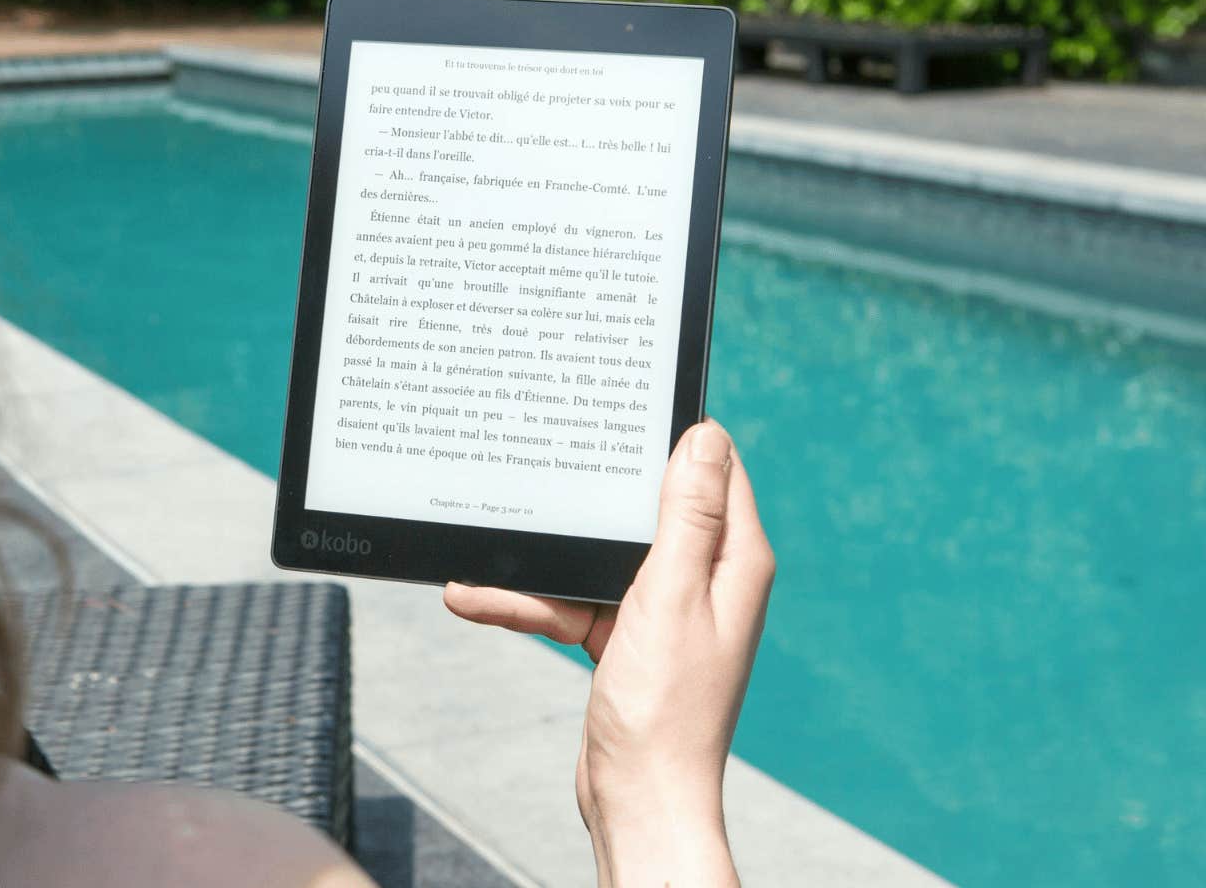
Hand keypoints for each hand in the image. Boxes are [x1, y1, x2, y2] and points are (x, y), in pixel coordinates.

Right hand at [444, 421, 772, 887]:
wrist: (638, 801)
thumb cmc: (665, 709)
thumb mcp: (670, 595)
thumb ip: (687, 516)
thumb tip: (705, 436)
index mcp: (732, 562)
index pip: (713, 472)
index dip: (672, 436)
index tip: (621, 404)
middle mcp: (702, 580)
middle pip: (643, 508)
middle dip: (587, 493)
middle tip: (541, 455)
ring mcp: (661, 610)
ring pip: (595, 556)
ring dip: (539, 558)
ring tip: (479, 549)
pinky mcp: (622, 638)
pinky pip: (570, 601)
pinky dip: (528, 602)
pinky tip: (473, 596)